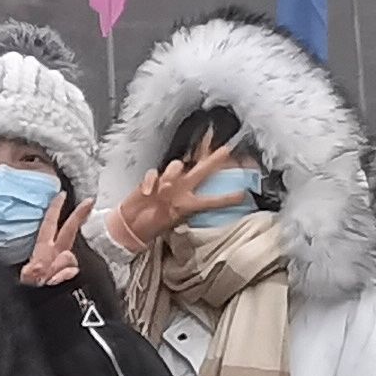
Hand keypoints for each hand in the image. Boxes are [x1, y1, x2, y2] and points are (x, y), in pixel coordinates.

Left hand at [18, 196, 93, 287]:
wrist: (34, 309)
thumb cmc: (30, 293)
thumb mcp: (30, 278)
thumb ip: (43, 266)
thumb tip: (63, 258)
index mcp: (42, 250)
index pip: (50, 224)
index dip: (56, 209)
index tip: (61, 194)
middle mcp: (53, 254)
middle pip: (68, 231)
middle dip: (78, 216)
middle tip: (88, 201)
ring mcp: (60, 265)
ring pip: (71, 258)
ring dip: (62, 270)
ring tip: (48, 282)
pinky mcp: (68, 276)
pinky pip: (73, 273)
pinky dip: (64, 278)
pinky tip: (54, 285)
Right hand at [112, 142, 236, 246]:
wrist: (132, 226)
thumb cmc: (155, 224)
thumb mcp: (174, 221)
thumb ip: (184, 206)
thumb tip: (184, 194)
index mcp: (190, 203)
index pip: (212, 198)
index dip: (226, 197)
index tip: (243, 195)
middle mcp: (182, 189)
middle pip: (201, 170)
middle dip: (214, 160)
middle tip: (227, 150)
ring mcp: (167, 183)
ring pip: (175, 166)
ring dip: (171, 175)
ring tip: (164, 189)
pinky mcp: (150, 181)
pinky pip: (153, 174)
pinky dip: (150, 182)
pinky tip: (146, 191)